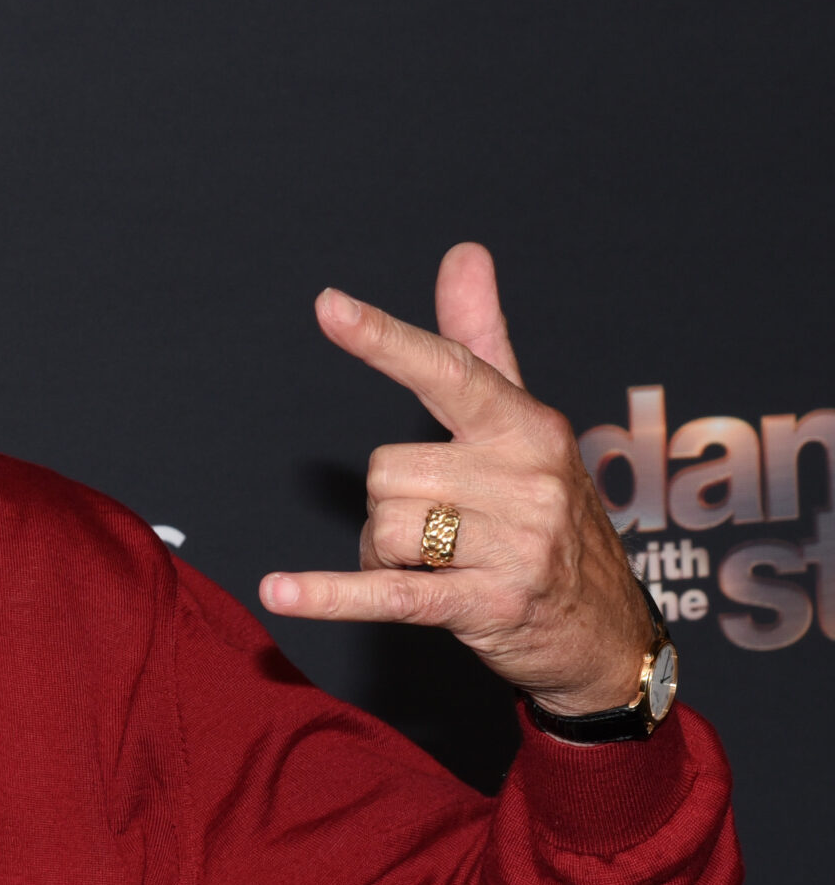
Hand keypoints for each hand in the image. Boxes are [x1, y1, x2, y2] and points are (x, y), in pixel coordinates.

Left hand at [260, 243, 650, 717]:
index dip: (385, 340)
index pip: (446, 371)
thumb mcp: (523, 426)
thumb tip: (463, 252)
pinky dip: (329, 596)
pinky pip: (387, 593)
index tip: (328, 306)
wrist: (604, 632)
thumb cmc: (549, 518)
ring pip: (381, 528)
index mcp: (526, 424)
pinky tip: (279, 592)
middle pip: (386, 472)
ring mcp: (512, 544)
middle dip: (393, 506)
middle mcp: (526, 477)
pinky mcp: (485, 605)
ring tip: (444, 566)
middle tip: (444, 531)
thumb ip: (480, 342)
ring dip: (387, 555)